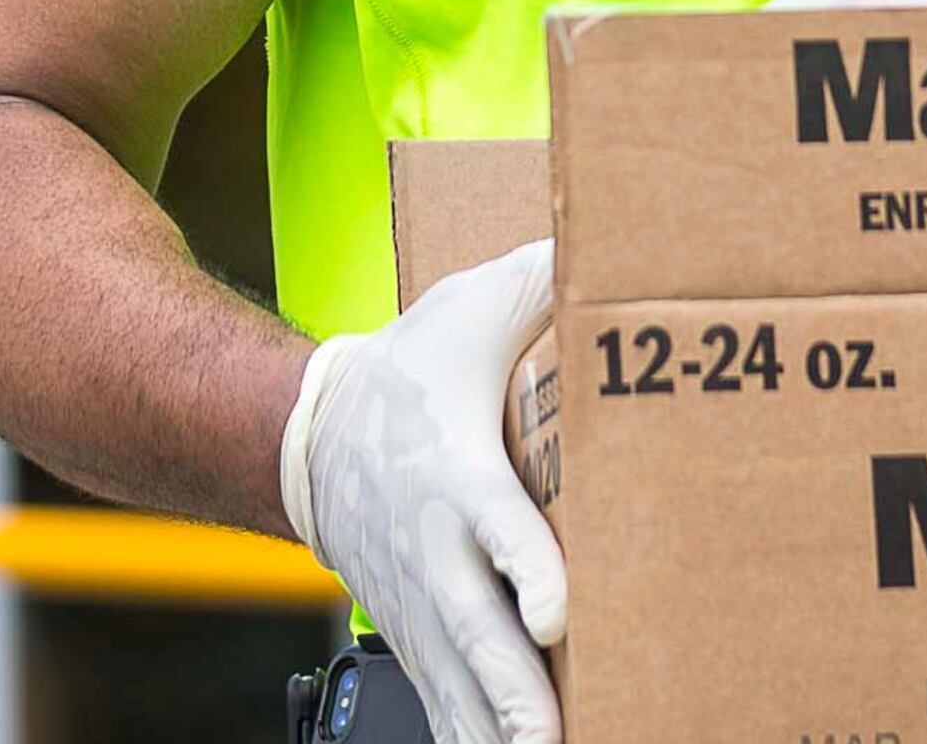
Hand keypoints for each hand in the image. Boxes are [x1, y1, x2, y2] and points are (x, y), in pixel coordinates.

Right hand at [282, 240, 566, 743]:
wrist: (308, 436)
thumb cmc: (406, 372)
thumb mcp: (469, 310)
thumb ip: (544, 282)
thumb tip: (618, 234)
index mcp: (456, 473)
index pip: (494, 527)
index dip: (526, 572)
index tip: (558, 614)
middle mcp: (433, 552)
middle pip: (474, 635)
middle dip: (518, 697)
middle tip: (555, 737)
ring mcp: (420, 608)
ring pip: (461, 692)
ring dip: (501, 735)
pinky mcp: (418, 642)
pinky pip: (449, 711)